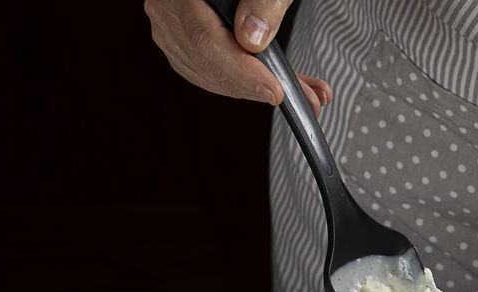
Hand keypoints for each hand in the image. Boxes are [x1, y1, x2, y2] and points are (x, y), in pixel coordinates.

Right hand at [145, 0, 332, 114]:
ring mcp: (171, 33)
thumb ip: (262, 3)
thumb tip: (253, 40)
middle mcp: (168, 13)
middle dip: (260, 86)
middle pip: (209, 64)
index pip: (206, 39)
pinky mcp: (181, 48)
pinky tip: (274, 84)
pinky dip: (245, 85)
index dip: (242, 70)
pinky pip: (210, 76)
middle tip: (308, 96)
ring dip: (257, 90)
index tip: (274, 90)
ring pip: (210, 76)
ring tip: (302, 92)